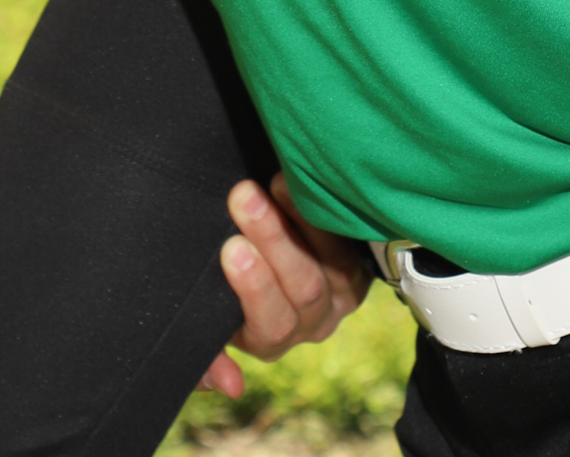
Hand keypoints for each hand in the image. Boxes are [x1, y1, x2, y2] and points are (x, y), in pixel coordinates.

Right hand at [199, 175, 372, 396]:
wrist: (266, 248)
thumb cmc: (229, 284)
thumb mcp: (212, 319)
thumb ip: (209, 354)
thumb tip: (231, 386)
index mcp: (269, 340)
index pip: (269, 326)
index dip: (254, 289)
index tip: (231, 249)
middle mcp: (311, 323)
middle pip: (302, 288)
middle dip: (271, 240)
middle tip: (243, 198)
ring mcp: (340, 294)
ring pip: (329, 263)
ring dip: (297, 219)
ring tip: (269, 184)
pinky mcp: (360, 265)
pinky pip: (346, 239)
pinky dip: (319, 211)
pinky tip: (293, 183)